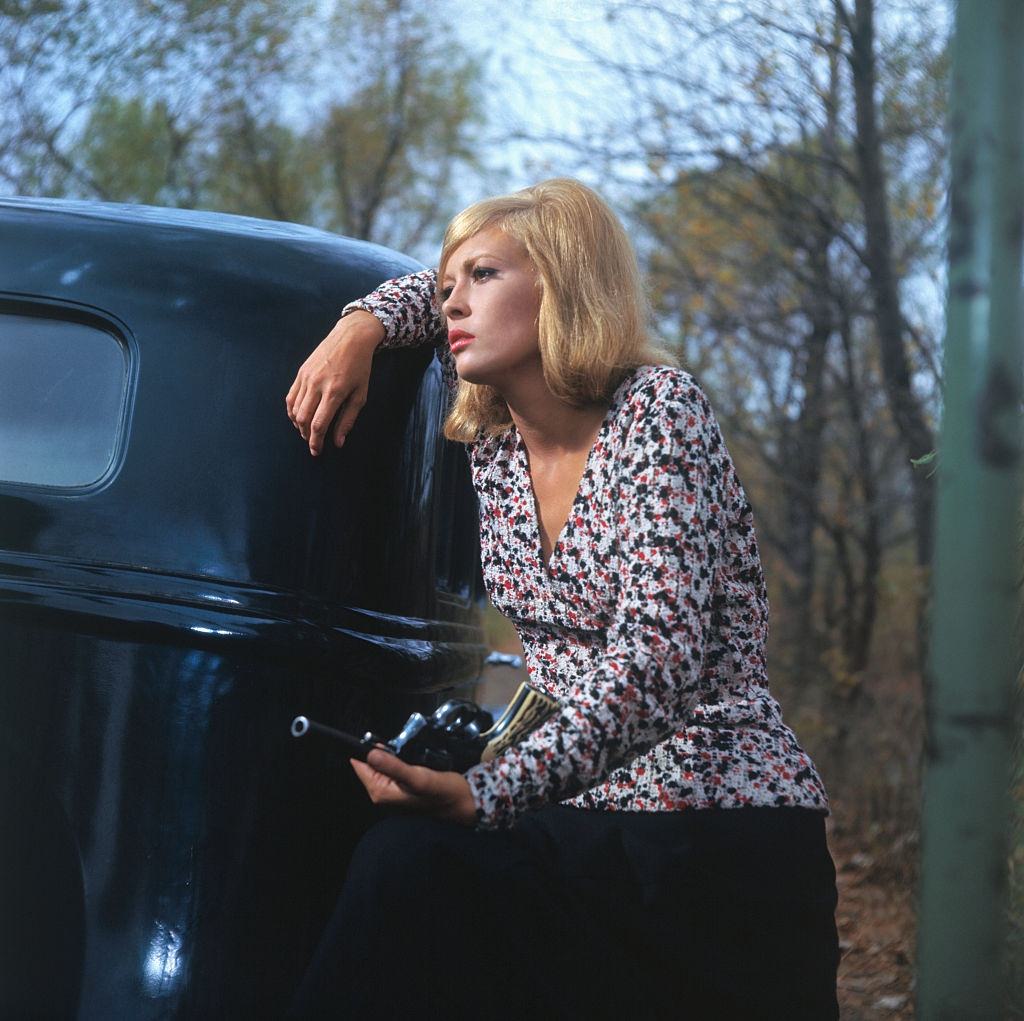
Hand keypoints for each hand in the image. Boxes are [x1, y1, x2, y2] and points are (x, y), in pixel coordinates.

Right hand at [286, 310, 384, 455]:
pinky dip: (292, 411)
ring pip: (294, 410)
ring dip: (299, 425)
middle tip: (313, 444)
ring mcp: (306, 377)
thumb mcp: (360, 395)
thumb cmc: (360, 367)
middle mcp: (317, 385)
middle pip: (303, 419)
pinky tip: (299, 418)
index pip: (319, 424)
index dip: (316, 442)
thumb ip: (348, 419)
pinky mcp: (301, 372)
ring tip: (308, 432)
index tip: (317, 452)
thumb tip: (338, 442)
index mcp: (334, 392)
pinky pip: (290, 397)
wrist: (351, 337)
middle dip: (307, 436)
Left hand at [350, 749, 477, 826]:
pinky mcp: (403, 787)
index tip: (379, 740)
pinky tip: (410, 757)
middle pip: (370, 764)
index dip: (366, 750)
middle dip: (381, 752)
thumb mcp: (419, 778)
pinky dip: (399, 760)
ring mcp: (392, 791)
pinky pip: (393, 768)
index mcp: (381, 793)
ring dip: (392, 755)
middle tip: (399, 747)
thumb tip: (370, 753)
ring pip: (383, 764)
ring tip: (407, 752)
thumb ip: (394, 767)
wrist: (464, 802)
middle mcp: (383, 794)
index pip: (360, 766)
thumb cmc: (443, 792)